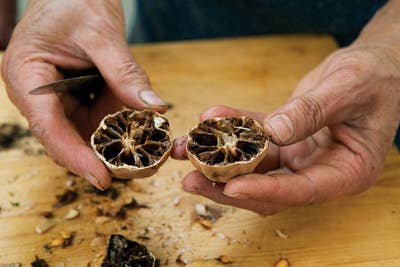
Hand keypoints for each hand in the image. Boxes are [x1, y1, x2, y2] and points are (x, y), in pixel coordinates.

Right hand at [1, 0, 166, 189]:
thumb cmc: (76, 2)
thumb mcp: (102, 34)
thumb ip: (125, 72)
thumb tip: (155, 108)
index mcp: (27, 77)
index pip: (48, 126)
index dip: (75, 156)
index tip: (102, 179)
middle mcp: (38, 96)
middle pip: (65, 140)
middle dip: (99, 159)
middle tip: (138, 172)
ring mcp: (58, 101)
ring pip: (82, 137)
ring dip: (112, 150)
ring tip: (145, 160)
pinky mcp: (76, 101)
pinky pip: (95, 123)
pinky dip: (117, 132)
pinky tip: (141, 137)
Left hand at [172, 45, 399, 213]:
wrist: (373, 67)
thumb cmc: (375, 79)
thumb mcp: (348, 89)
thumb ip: (312, 112)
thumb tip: (275, 133)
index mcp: (346, 173)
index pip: (302, 191)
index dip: (265, 191)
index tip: (231, 187)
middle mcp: (319, 172)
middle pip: (268, 188)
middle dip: (227, 185)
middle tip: (191, 178)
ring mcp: (299, 158)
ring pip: (254, 165)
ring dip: (219, 158)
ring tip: (185, 149)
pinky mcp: (285, 140)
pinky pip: (254, 136)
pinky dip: (232, 127)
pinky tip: (210, 116)